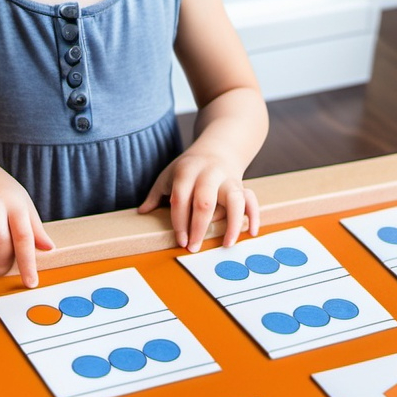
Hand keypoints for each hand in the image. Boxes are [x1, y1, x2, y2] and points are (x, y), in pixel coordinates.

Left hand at [139, 150, 259, 252]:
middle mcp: (210, 174)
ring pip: (234, 199)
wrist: (217, 149)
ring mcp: (228, 179)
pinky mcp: (242, 186)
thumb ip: (155, 194)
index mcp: (188, 170)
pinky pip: (252, 200)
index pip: (181, 198)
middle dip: (199, 227)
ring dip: (232, 223)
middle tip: (194, 247)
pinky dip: (254, 216)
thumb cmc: (189, 167)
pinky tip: (252, 232)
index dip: (179, 221)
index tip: (180, 240)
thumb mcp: (169, 174)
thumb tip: (142, 212)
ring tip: (226, 244)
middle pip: (205, 201)